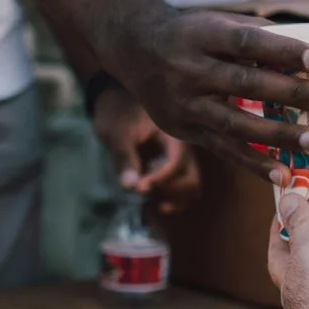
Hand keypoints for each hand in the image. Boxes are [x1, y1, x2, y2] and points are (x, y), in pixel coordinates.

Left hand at [91, 83, 200, 207]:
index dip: (161, 179)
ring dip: (172, 200)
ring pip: (191, 189)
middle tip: (141, 189)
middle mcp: (183, 149)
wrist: (116, 103)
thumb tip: (130, 186)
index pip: (178, 162)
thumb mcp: (116, 133)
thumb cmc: (117, 113)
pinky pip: (183, 192)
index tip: (138, 187)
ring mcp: (182, 161)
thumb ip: (124, 157)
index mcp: (173, 135)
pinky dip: (171, 203)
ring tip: (148, 200)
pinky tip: (150, 206)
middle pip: (192, 180)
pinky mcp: (175, 171)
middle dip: (169, 192)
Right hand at [118, 10, 308, 177]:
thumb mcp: (216, 23)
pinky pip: (223, 150)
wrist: (134, 47)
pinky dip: (254, 163)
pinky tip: (282, 174)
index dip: (284, 51)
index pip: (247, 43)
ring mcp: (184, 103)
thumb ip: (257, 38)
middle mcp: (188, 69)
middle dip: (292, 95)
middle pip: (246, 85)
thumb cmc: (191, 33)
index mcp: (202, 35)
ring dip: (279, 136)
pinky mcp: (183, 130)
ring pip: (236, 124)